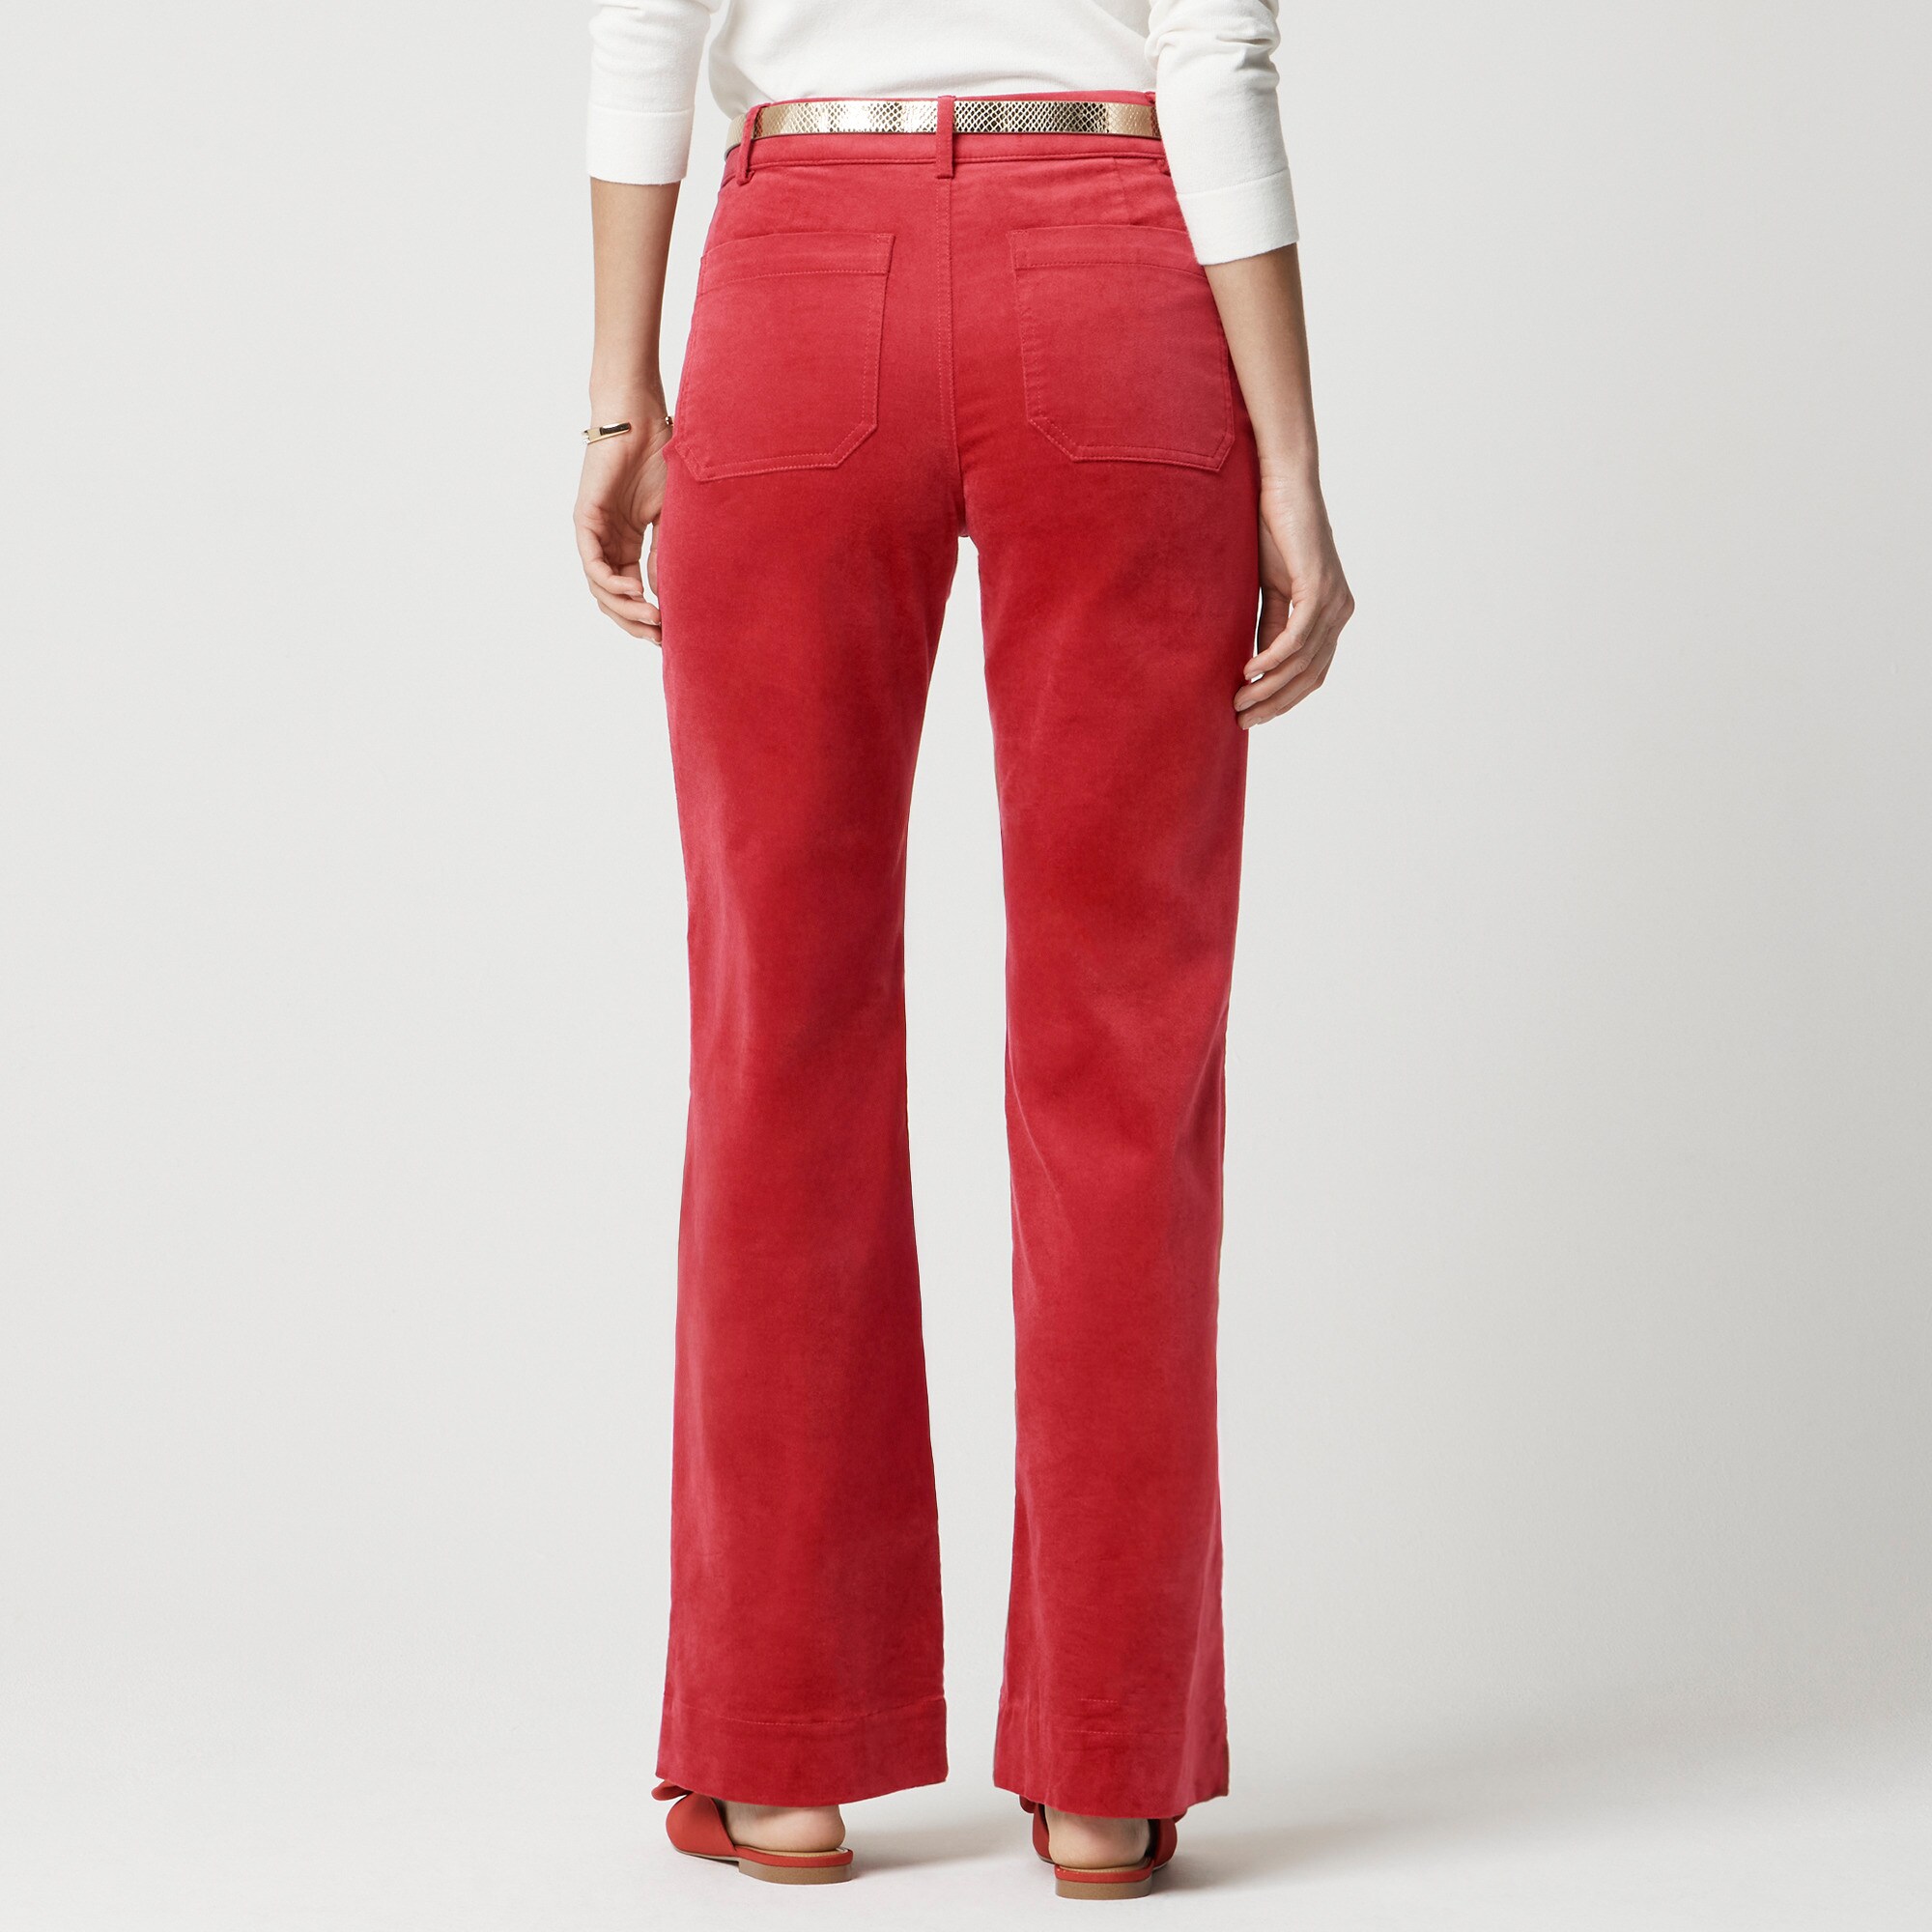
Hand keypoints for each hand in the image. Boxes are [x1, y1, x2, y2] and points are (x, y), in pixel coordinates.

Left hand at [575, 412, 671, 640]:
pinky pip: (592, 563)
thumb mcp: (669, 519)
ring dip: (625, 608)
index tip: (670, 633)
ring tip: (651, 617)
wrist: (642, 422)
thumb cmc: (659, 461)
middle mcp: (607, 542)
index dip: (647, 616)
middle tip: (659, 637)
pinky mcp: (585, 520)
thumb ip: (663, 556)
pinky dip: (610, 583)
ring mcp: (594, 533)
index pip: (631, 591)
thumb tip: (665, 597)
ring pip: (600, 588)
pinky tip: (634, 591)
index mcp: (627, 543)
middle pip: (612, 598)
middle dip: (635, 622)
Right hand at [1234, 471, 1354, 727]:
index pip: (1313, 673)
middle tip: (1242, 721)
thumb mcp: (1269, 588)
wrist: (1282, 485)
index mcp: (1331, 613)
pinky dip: (1273, 659)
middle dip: (1275, 703)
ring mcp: (1334, 600)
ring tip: (1238, 702)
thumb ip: (1270, 625)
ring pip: (1303, 662)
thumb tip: (1258, 665)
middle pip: (1311, 676)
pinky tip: (1249, 672)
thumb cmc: (1274, 530)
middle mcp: (1340, 611)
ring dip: (1268, 687)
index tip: (1253, 716)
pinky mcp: (1319, 586)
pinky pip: (1297, 637)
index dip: (1284, 699)